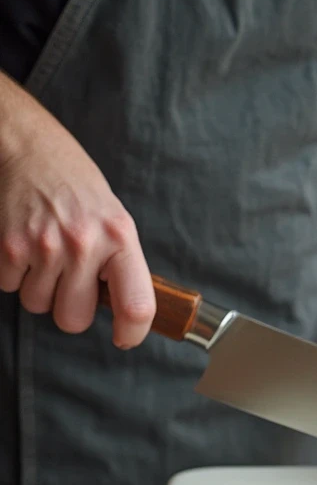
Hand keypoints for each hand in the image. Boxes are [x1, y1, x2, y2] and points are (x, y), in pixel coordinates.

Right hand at [0, 77, 154, 346]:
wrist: (28, 146)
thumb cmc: (76, 186)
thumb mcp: (114, 220)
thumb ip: (120, 264)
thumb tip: (126, 311)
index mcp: (120, 239)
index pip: (136, 305)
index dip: (133, 332)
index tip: (125, 338)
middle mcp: (84, 245)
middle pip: (74, 319)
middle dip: (70, 307)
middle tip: (70, 281)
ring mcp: (44, 247)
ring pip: (38, 305)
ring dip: (40, 288)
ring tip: (46, 254)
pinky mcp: (8, 246)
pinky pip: (9, 287)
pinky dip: (13, 273)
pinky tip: (24, 244)